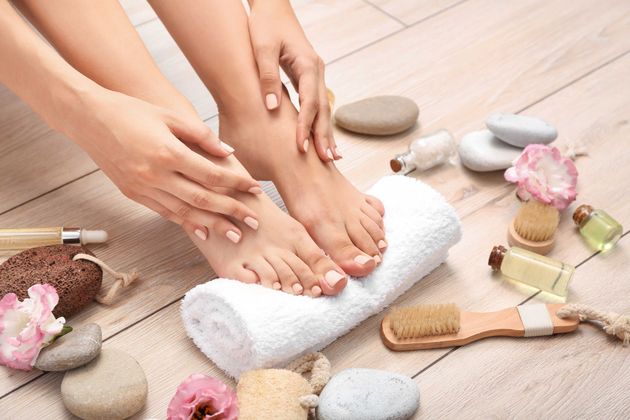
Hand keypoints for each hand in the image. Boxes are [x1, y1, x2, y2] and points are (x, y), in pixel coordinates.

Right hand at [65, 89, 261, 241]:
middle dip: (231, 212)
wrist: (88, 119)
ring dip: (212, 225)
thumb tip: (228, 154)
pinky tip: (203, 231)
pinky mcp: (133, 195)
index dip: (237, 184)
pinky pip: (165, 213)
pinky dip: (186, 223)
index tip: (255, 190)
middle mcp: (155, 175)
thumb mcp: (169, 116)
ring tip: (234, 235)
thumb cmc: (131, 111)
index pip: (212, 175)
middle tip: (254, 222)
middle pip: (202, 199)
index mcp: (168, 152)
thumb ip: (202, 135)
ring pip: (185, 212)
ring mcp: (143, 188)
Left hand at [248, 0, 339, 161]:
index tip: (301, 147)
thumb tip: (272, 106)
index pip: (310, 102)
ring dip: (326, 133)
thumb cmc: (265, 24)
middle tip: (327, 161)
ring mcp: (315, 75)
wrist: (271, 7)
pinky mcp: (309, 78)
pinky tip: (321, 139)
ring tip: (330, 158)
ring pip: (324, 109)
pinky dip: (320, 123)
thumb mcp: (262, 48)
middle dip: (325, 136)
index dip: (306, 126)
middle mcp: (316, 71)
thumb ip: (267, 77)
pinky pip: (317, 105)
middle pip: (323, 109)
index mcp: (307, 64)